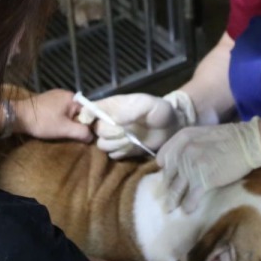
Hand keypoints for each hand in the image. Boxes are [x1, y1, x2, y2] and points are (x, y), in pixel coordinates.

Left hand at [17, 89, 93, 141]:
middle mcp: (65, 93)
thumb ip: (81, 132)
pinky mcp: (47, 100)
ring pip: (69, 111)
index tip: (86, 134)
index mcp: (72, 97)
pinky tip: (55, 125)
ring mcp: (55, 95)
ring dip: (68, 121)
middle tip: (74, 135)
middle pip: (78, 111)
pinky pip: (60, 110)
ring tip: (64, 132)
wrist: (17, 116)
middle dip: (77, 123)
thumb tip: (92, 136)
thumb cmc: (42, 122)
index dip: (89, 123)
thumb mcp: (64, 129)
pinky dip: (60, 118)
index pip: (88, 110)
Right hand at [75, 91, 195, 158]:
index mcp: (112, 106)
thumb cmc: (161, 111)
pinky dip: (121, 153)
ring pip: (102, 145)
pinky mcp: (122, 150)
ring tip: (131, 139)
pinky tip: (132, 147)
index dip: (87, 116)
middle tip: (126, 131)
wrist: (173, 128)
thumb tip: (114, 120)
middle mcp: (110, 121)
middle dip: (110, 133)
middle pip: (96, 131)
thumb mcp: (149, 104)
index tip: (93, 121)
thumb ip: (131, 110)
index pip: (89, 110)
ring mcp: (115, 137)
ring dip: (116, 144)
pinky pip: (112, 156)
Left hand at [157, 118, 260, 212]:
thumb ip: (188, 144)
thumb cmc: (230, 138)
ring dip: (173, 201)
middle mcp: (183, 151)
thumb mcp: (203, 134)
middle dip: (168, 187)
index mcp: (182, 138)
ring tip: (171, 208)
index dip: (165, 170)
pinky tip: (188, 210)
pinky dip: (188, 206)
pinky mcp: (203, 181)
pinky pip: (190, 198)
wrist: (249, 143)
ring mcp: (192, 167)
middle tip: (169, 196)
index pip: (163, 158)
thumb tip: (180, 161)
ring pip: (176, 190)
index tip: (169, 177)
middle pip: (168, 176)